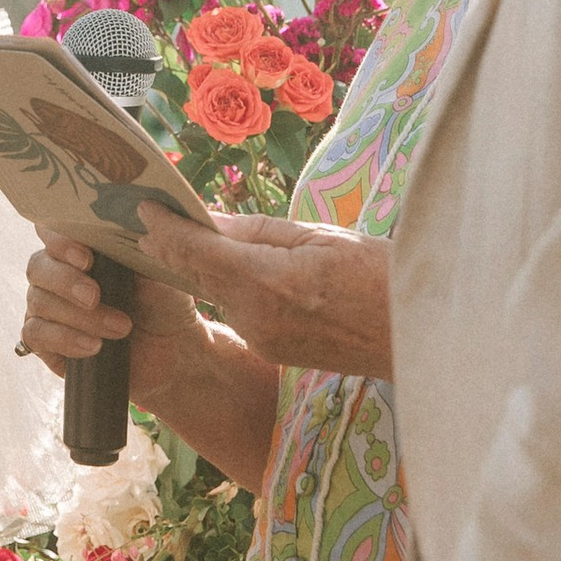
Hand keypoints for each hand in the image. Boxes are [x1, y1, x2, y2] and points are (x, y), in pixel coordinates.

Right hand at [20, 237, 210, 404]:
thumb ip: (139, 251)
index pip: (52, 231)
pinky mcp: (45, 343)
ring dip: (80, 317)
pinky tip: (94, 346)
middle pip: (38, 266)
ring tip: (120, 329)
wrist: (171, 353)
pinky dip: (65, 339)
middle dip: (66, 281)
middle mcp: (56, 274)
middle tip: (94, 296)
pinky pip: (35, 335)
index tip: (86, 257)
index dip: (60, 240)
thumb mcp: (158, 274)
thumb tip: (137, 225)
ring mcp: (46, 308)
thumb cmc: (162, 305)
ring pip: (39, 302)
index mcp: (80, 247)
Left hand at [140, 204, 392, 378]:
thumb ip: (256, 231)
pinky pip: (239, 311)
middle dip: (173, 246)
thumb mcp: (318, 236)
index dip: (165, 229)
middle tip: (149, 217)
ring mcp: (262, 339)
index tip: (143, 209)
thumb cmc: (380, 276)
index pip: (196, 251)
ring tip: (189, 233)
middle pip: (199, 274)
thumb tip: (208, 220)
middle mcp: (255, 317)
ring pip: (218, 293)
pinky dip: (230, 287)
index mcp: (267, 282)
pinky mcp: (272, 351)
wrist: (417, 337)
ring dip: (203, 266)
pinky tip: (234, 267)